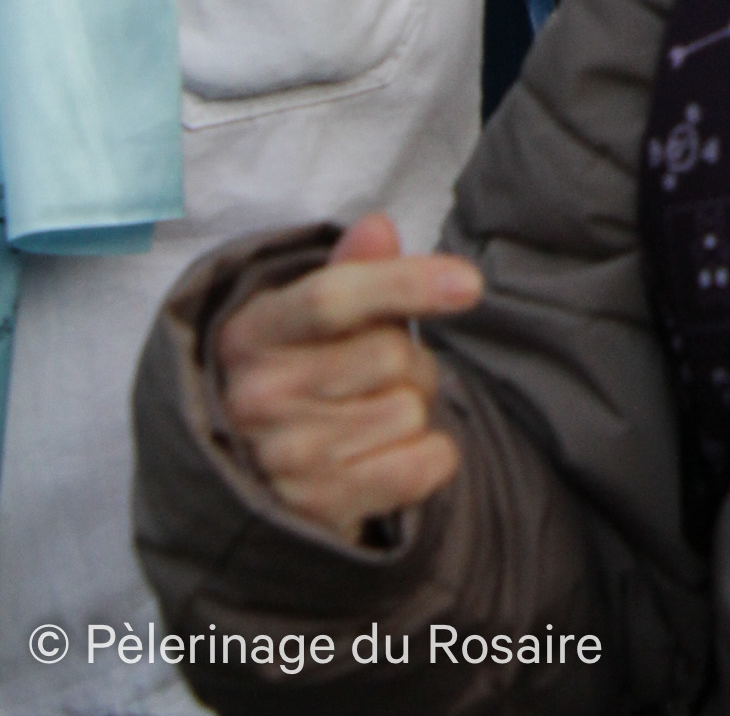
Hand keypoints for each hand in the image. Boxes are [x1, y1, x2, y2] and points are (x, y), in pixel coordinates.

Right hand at [215, 214, 482, 540]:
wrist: (253, 470)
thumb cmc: (298, 369)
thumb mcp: (307, 312)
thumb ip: (351, 268)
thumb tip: (377, 228)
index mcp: (251, 333)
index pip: (334, 298)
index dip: (406, 284)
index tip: (471, 284)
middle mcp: (257, 397)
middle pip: (389, 354)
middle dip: (408, 356)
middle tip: (378, 371)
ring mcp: (287, 459)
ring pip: (411, 409)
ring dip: (413, 406)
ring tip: (372, 413)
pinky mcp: (321, 509)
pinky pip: (425, 465)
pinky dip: (432, 454)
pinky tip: (392, 451)